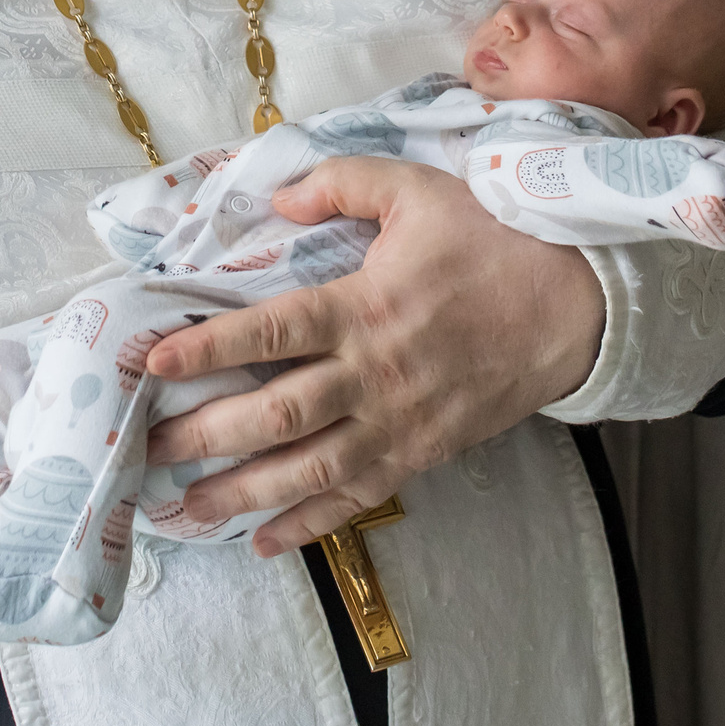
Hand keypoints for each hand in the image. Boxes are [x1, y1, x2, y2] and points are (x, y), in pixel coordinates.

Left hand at [143, 156, 605, 556]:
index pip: (272, 332)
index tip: (156, 365)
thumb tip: (280, 199)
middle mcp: (375, 373)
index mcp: (364, 306)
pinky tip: (263, 541)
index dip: (211, 348)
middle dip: (208, 436)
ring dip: (244, 492)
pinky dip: (309, 524)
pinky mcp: (423, 453)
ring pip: (310, 469)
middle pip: (279, 415)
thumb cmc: (493, 241)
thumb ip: (341, 184)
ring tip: (185, 510)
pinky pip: (357, 496)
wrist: (578, 304)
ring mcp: (399, 422)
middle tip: (147, 451)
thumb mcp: (416, 191)